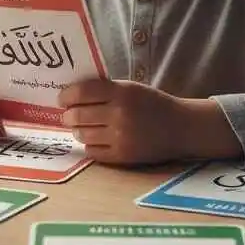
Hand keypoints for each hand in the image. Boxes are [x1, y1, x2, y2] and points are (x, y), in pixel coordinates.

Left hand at [58, 78, 241, 164]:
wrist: (181, 127)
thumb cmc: (152, 104)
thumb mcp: (131, 88)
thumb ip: (104, 90)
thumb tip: (71, 95)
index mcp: (121, 93)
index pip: (81, 92)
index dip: (66, 96)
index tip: (63, 99)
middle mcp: (119, 115)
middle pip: (76, 116)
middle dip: (68, 115)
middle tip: (69, 115)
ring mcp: (120, 137)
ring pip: (82, 135)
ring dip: (78, 130)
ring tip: (83, 127)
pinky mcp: (123, 156)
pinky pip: (92, 152)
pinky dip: (90, 145)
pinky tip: (96, 139)